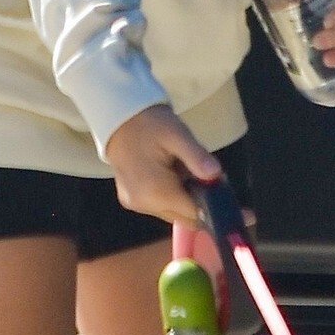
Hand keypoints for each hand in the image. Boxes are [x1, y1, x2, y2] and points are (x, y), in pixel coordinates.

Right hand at [103, 103, 222, 222]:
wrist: (118, 118)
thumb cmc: (150, 124)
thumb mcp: (177, 134)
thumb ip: (197, 157)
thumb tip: (215, 175)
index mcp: (156, 192)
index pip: (195, 214)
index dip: (211, 201)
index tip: (216, 182)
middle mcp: (144, 204)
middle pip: (185, 217)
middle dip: (197, 199)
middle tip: (196, 171)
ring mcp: (136, 204)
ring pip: (173, 213)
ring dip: (182, 197)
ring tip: (179, 169)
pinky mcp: (131, 201)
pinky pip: (159, 207)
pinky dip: (169, 196)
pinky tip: (167, 174)